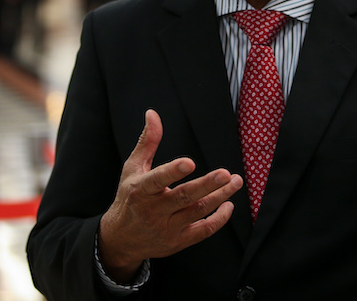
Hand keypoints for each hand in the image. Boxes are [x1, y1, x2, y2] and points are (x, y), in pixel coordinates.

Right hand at [97, 109, 242, 282]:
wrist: (121, 239)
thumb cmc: (130, 197)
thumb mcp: (133, 168)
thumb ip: (147, 141)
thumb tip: (153, 114)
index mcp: (141, 190)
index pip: (157, 180)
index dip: (173, 171)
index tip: (189, 162)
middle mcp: (153, 210)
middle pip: (183, 197)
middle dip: (206, 185)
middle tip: (225, 173)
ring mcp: (166, 228)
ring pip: (197, 212)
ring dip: (219, 197)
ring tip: (235, 182)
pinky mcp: (177, 241)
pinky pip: (202, 231)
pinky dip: (218, 219)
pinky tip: (228, 204)